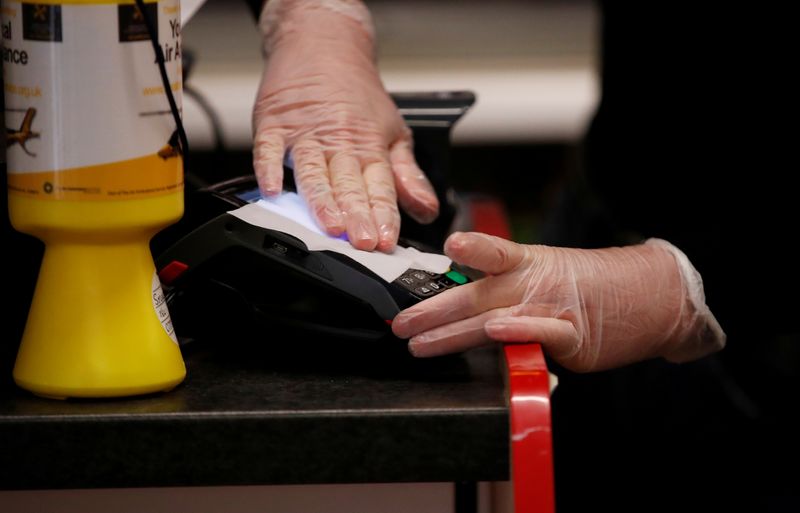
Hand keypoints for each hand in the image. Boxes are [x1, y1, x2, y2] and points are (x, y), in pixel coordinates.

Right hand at [252, 0, 438, 251]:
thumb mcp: (393, 131)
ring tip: (330, 223)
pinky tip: (273, 189)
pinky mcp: (273, 125)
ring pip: (313, 171)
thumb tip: (426, 209)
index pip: (380, 187)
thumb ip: (407, 175)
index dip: (385, 214)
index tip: (387, 239)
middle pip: (348, 184)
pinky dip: (268, 169)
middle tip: (363, 241)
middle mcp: (338, 141)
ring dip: (322, 199)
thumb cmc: (356, 94)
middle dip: (358, 214)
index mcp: (368, 146)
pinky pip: (268, 149)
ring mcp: (304, 134)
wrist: (322, 44)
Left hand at [392, 232, 724, 371]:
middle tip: (399, 323)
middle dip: (432, 311)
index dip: (471, 247)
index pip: (492, 253)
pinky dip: (518, 332)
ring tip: (421, 341)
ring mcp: (552, 309)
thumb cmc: (588, 286)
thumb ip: (503, 286)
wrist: (649, 297)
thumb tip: (455, 303)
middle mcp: (534, 283)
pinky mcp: (573, 337)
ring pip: (495, 317)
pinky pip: (541, 335)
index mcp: (527, 263)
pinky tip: (495, 332)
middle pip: (476, 294)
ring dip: (453, 332)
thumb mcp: (544, 272)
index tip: (448, 245)